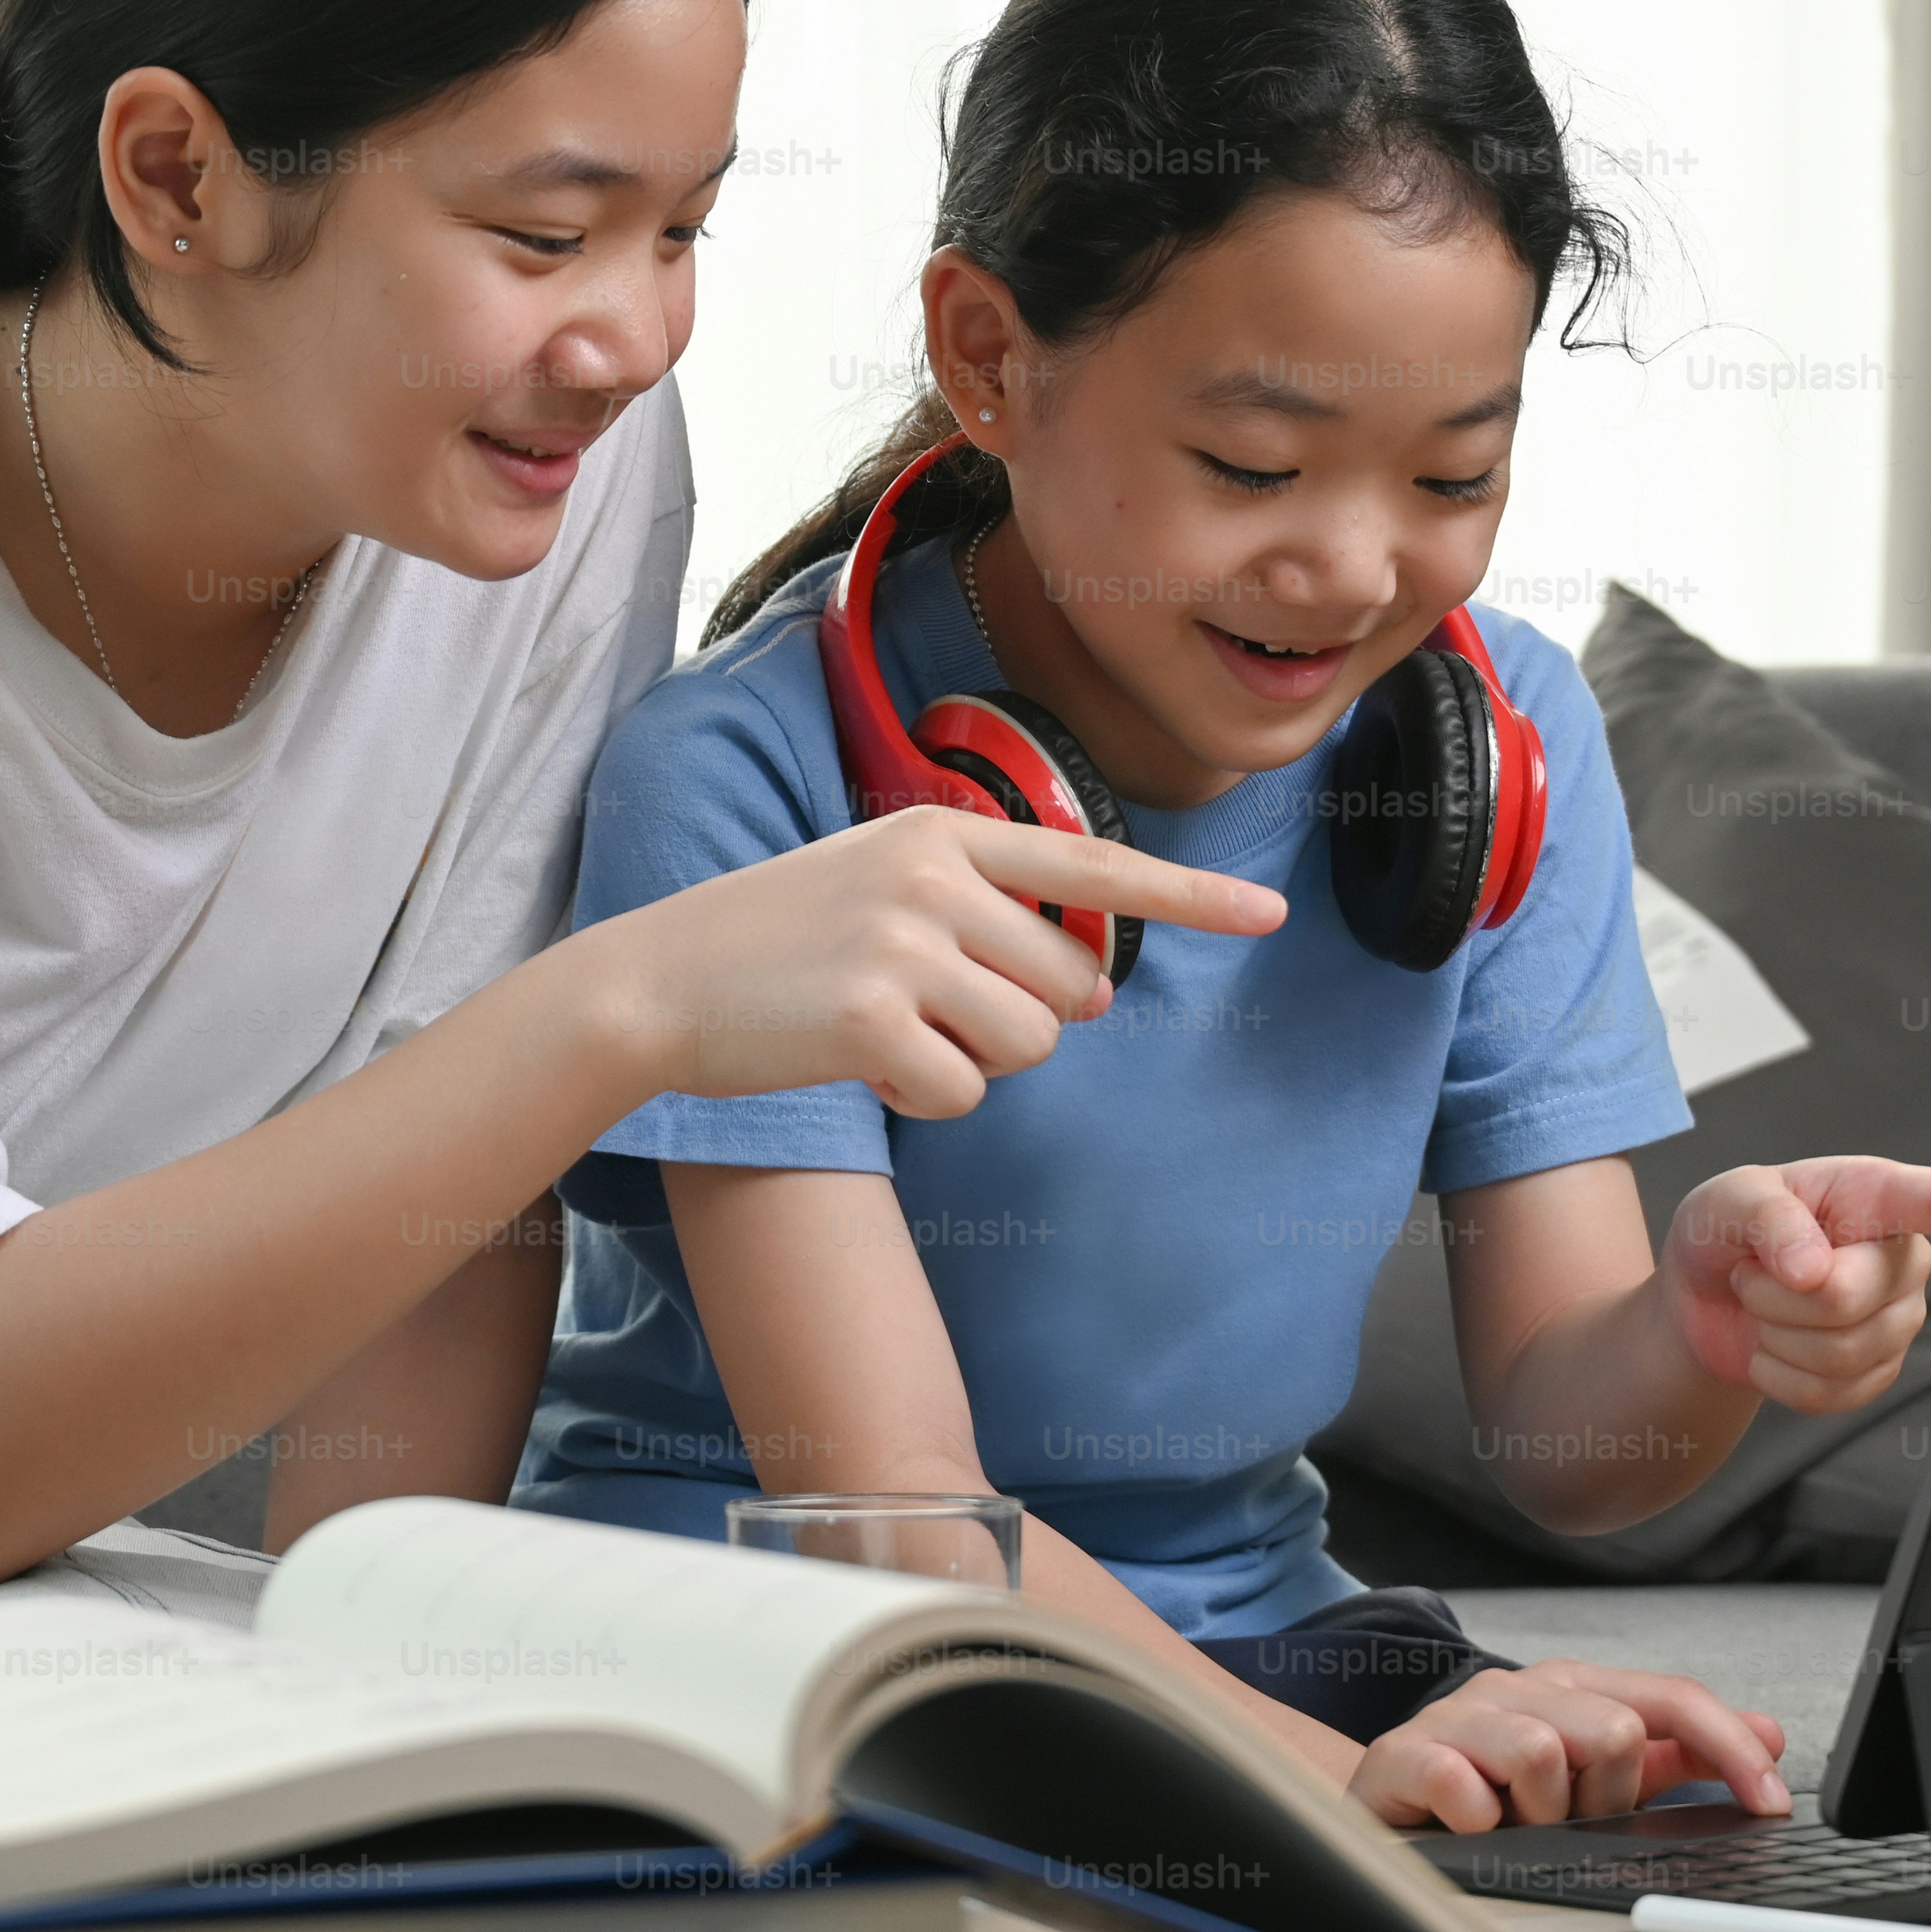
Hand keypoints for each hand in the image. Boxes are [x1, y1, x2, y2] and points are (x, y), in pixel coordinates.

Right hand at [583, 809, 1282, 1114]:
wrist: (660, 978)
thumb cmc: (779, 940)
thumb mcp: (883, 887)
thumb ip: (990, 919)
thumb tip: (1091, 992)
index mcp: (944, 832)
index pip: (1094, 866)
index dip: (1191, 897)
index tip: (1270, 916)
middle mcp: (935, 878)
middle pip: (1067, 986)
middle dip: (1016, 1019)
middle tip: (923, 1007)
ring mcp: (905, 946)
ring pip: (1028, 1046)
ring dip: (973, 1062)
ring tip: (887, 1029)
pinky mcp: (874, 1019)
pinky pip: (963, 1094)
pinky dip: (921, 1099)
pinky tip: (856, 1064)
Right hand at [1352, 1659, 1790, 1831]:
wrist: (1380, 1806)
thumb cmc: (1491, 1790)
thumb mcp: (1590, 1774)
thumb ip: (1677, 1755)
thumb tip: (1767, 1735)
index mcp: (1571, 1687)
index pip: (1671, 1697)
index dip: (1731, 1746)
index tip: (1772, 1802)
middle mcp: (1519, 1688)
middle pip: (1617, 1732)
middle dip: (1606, 1796)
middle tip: (1566, 1818)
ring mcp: (1460, 1716)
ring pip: (1544, 1755)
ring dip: (1541, 1815)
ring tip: (1515, 1822)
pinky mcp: (1406, 1753)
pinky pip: (1469, 1790)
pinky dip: (1480, 1822)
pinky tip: (1470, 1824)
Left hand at [1665, 1157, 1930, 1413]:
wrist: (1706, 1298)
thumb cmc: (1726, 1231)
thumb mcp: (1727, 1201)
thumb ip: (1767, 1219)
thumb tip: (1814, 1271)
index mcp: (1875, 1195)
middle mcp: (1900, 1257)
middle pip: (1850, 1297)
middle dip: (1775, 1296)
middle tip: (1751, 1275)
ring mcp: (1897, 1318)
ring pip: (1842, 1352)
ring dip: (1775, 1336)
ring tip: (1763, 1306)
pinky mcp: (1878, 1370)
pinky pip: (1834, 1394)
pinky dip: (1780, 1379)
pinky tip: (1771, 1350)